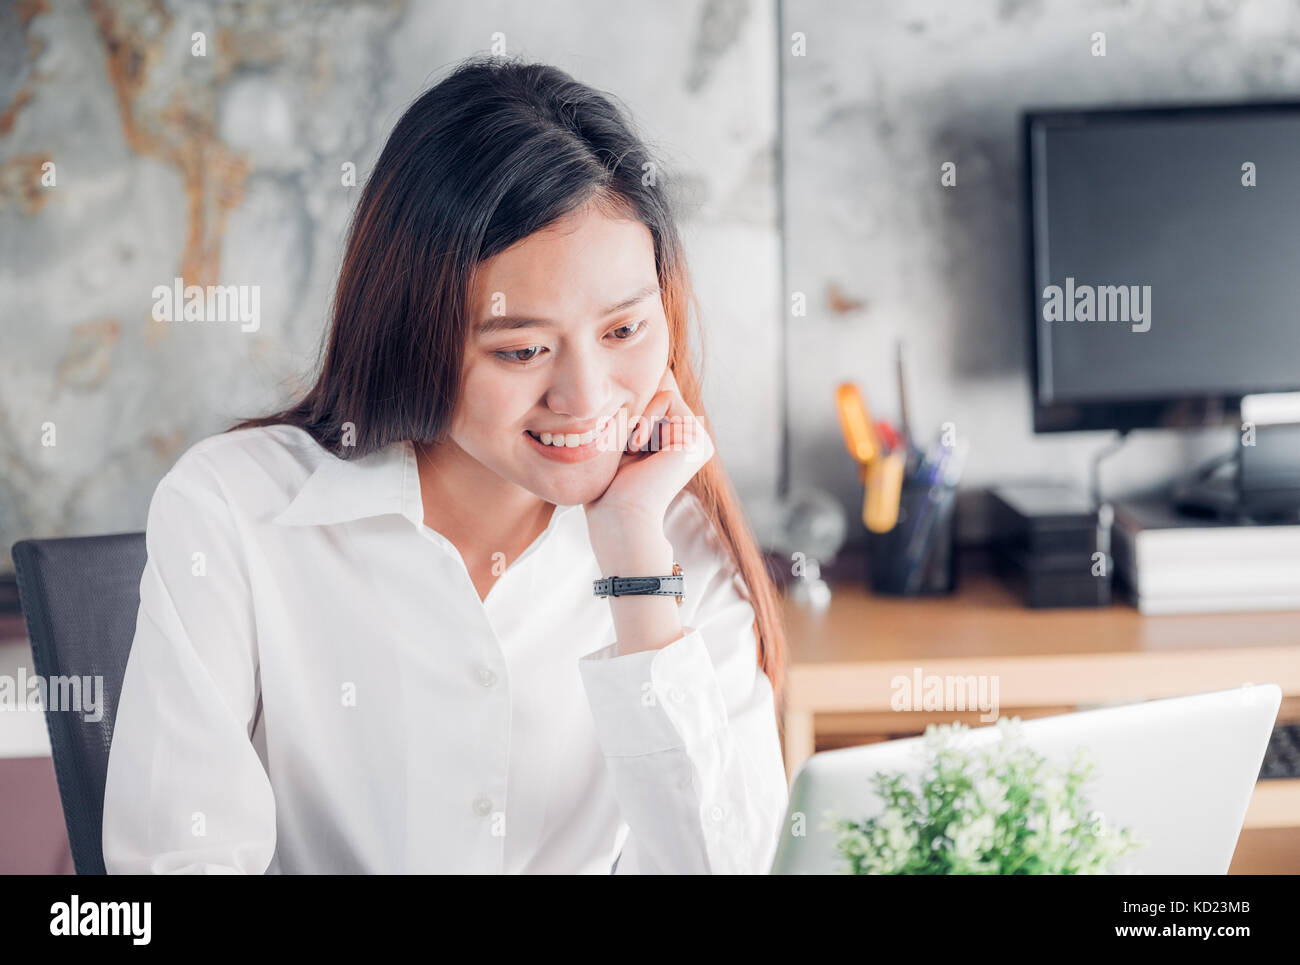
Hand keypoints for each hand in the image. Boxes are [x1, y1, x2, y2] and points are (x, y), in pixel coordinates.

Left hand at [584, 365, 714, 540]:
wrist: (619, 516)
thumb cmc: (610, 487)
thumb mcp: (619, 441)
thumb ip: (634, 412)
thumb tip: (646, 373)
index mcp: (677, 442)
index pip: (656, 400)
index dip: (635, 406)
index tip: (621, 439)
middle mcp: (692, 440)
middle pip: (660, 393)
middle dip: (635, 411)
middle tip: (624, 444)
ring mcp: (698, 440)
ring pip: (663, 393)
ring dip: (637, 416)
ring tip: (630, 447)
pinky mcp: (697, 438)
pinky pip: (668, 398)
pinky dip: (645, 417)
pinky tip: (638, 445)